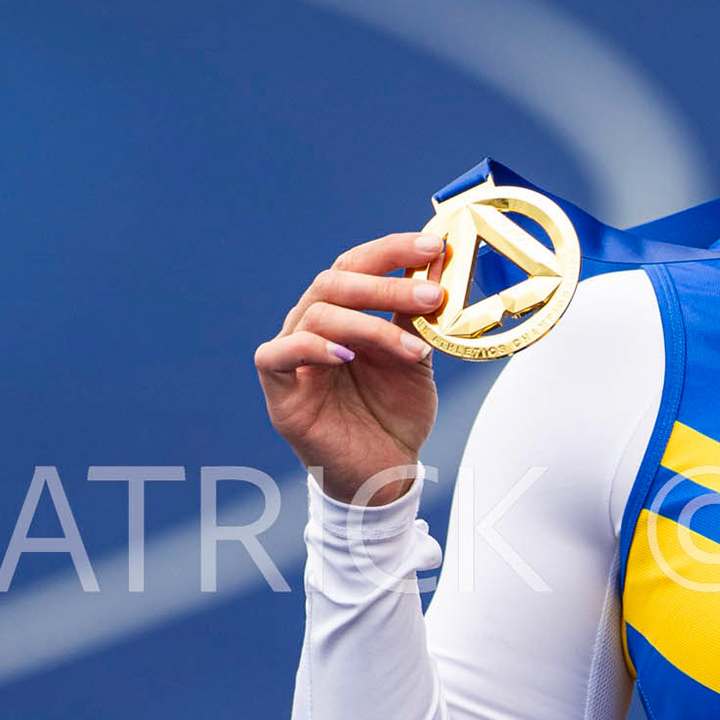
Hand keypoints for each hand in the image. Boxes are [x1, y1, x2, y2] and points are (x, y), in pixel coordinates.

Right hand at [254, 230, 446, 503]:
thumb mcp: (415, 357)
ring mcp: (292, 355)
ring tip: (415, 351)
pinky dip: (313, 348)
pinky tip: (348, 356)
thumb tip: (439, 264)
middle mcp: (312, 325)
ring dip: (371, 326)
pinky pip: (279, 355)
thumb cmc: (393, 414)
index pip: (356, 265)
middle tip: (432, 294)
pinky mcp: (279, 389)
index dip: (390, 250)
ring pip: (317, 315)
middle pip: (334, 282)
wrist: (385, 473)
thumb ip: (417, 314)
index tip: (433, 245)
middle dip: (386, 284)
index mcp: (342, 311)